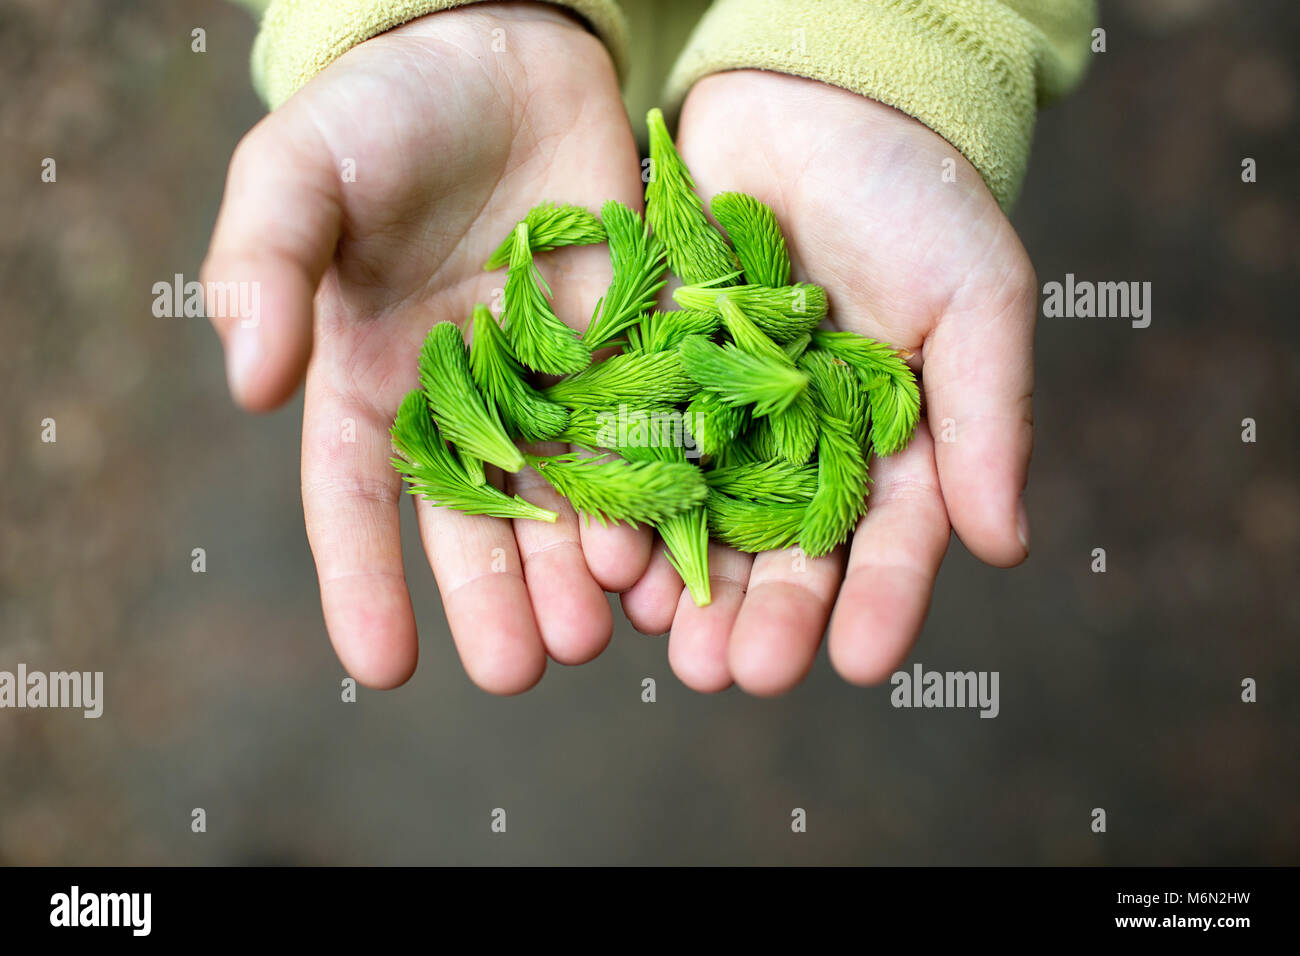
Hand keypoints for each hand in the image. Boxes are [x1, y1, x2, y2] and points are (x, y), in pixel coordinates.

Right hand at [203, 3, 651, 691]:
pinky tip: (666, 550)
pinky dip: (651, 493)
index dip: (364, 582)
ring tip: (596, 634)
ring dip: (577, 569)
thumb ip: (263, 268)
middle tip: (518, 669)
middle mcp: (464, 402)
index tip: (382, 666)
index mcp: (371, 379)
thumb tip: (250, 384)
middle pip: (475, 520)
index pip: (356, 500)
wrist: (504, 53)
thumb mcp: (298, 173)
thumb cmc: (384, 112)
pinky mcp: (627, 348)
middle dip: (495, 597)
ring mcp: (553, 381)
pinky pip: (640, 435)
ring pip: (565, 496)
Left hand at [620, 71, 1035, 694]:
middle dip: (765, 615)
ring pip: (703, 520)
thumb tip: (1006, 546)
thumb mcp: (976, 299)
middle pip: (785, 551)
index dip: (880, 602)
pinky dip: (625, 504)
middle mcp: (800, 448)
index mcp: (888, 444)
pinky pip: (636, 452)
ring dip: (688, 587)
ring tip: (671, 645)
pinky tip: (613, 560)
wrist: (813, 106)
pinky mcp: (652, 378)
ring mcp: (721, 419)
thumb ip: (987, 419)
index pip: (889, 540)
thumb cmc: (914, 197)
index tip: (864, 662)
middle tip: (739, 673)